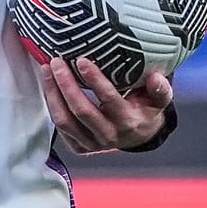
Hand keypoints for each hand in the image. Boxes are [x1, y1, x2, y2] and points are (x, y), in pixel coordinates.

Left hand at [38, 55, 173, 153]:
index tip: (82, 60)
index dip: (95, 80)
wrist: (139, 136)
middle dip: (66, 84)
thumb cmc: (146, 109)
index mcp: (128, 122)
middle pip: (81, 110)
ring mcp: (92, 143)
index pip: (109, 100)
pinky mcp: (79, 146)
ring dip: (53, 94)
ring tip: (46, 70)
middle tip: (56, 61)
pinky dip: (52, 105)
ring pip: (65, 121)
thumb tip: (156, 77)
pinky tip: (49, 85)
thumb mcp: (158, 100)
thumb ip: (160, 89)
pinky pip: (60, 127)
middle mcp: (109, 135)